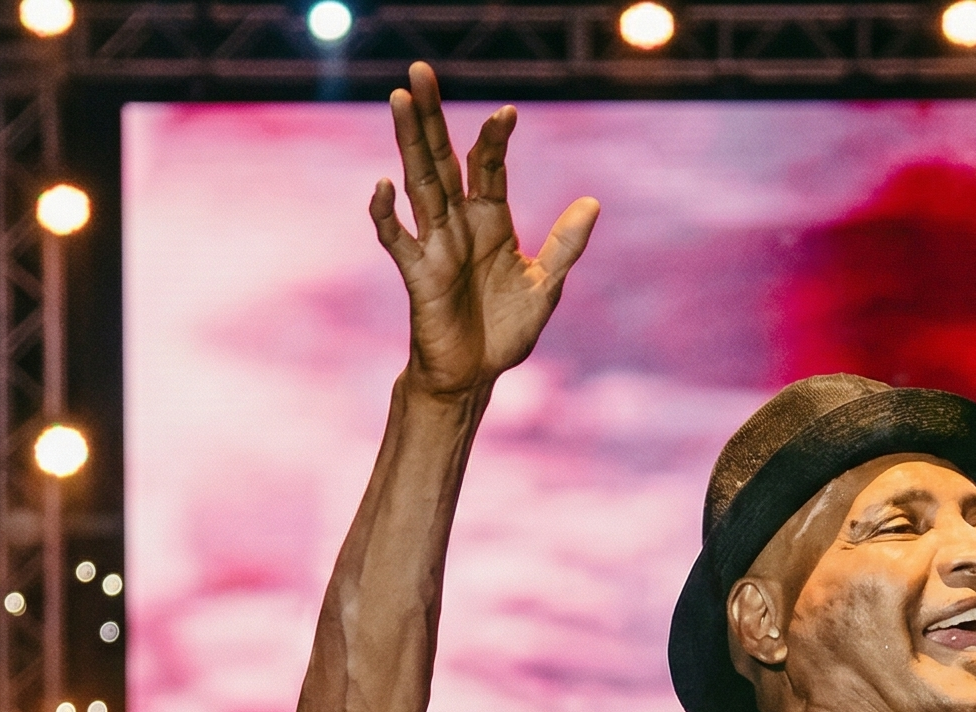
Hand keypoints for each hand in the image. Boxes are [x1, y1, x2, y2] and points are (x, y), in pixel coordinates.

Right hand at [372, 63, 599, 399]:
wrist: (475, 376)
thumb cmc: (506, 330)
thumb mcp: (546, 286)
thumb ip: (565, 245)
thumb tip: (592, 203)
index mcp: (491, 221)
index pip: (488, 167)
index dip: (495, 139)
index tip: (507, 113)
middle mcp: (459, 223)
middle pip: (442, 159)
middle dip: (432, 116)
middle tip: (418, 71)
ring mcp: (435, 244)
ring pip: (419, 183)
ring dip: (409, 143)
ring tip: (399, 100)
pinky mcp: (419, 274)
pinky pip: (398, 238)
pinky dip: (388, 213)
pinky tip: (382, 185)